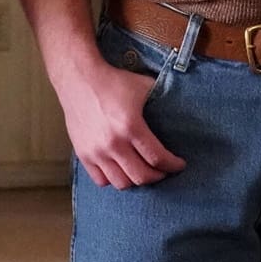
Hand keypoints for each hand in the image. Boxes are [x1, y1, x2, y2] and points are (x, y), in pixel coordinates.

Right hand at [56, 59, 185, 189]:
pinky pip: (101, 180)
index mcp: (131, 126)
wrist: (79, 78)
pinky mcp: (83, 154)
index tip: (179, 164)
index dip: (173, 165)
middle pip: (142, 176)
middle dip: (159, 176)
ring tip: (143, 171)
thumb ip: (161, 100)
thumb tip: (181, 109)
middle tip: (164, 170)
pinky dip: (114, 180)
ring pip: (122, 183)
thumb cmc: (113, 82)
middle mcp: (113, 143)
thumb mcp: (143, 86)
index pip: (158, 158)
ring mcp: (96, 151)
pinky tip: (121, 170)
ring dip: (136, 180)